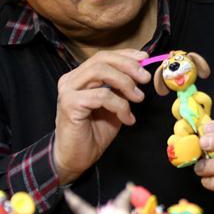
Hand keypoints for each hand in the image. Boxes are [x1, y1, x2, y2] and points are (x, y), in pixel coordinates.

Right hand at [53, 49, 150, 184]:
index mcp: (80, 77)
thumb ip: (122, 89)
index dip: (126, 55)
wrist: (76, 158)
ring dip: (125, 83)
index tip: (145, 59)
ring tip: (138, 98)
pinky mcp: (70, 104)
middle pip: (102, 60)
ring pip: (100, 72)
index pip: (103, 56)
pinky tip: (127, 119)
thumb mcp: (114, 105)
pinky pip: (101, 96)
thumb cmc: (93, 133)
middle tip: (145, 79)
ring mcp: (68, 91)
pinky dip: (120, 105)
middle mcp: (71, 80)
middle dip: (128, 66)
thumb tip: (140, 74)